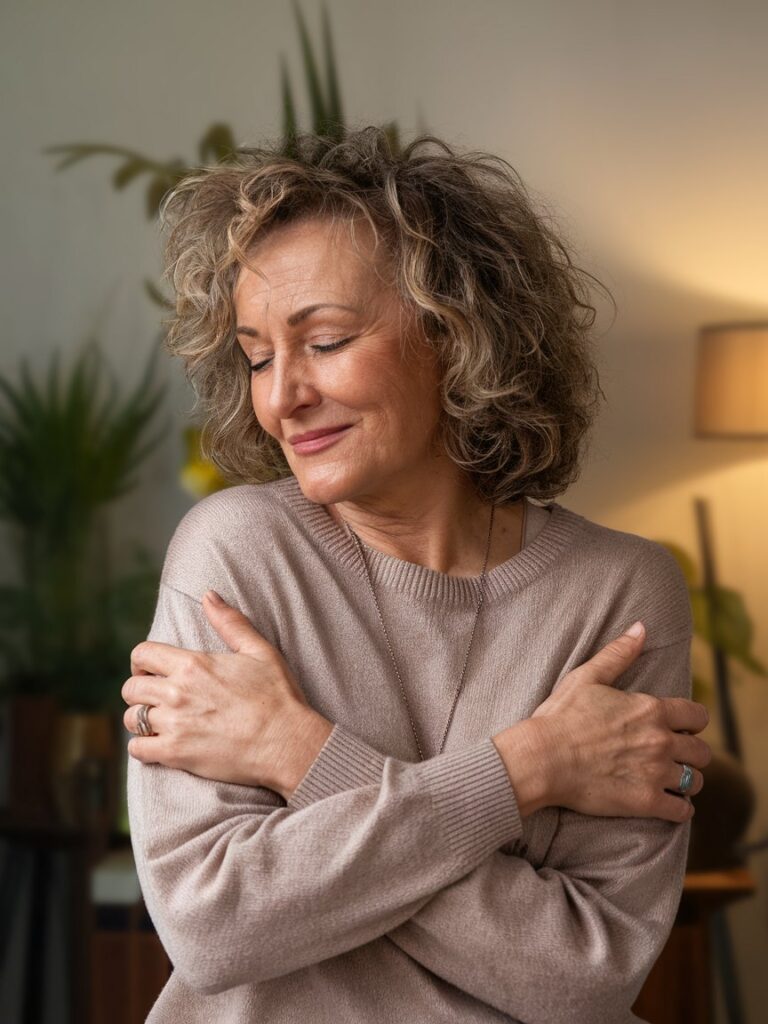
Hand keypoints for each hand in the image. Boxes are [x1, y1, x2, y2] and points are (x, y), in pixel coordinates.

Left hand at [122, 590, 333, 797]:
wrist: (287, 742)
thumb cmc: (277, 696)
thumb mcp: (259, 651)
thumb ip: (230, 622)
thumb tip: (208, 595)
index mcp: (193, 664)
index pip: (142, 654)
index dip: (142, 662)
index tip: (151, 670)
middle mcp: (177, 692)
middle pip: (131, 688)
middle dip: (139, 691)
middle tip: (156, 698)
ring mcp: (174, 724)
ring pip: (131, 719)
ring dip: (141, 720)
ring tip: (158, 722)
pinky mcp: (176, 754)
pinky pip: (138, 749)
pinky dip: (142, 747)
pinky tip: (158, 744)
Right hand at [493, 622, 710, 821]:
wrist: (542, 758)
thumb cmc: (561, 716)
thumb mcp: (588, 677)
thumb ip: (619, 653)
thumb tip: (641, 627)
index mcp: (651, 709)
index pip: (697, 716)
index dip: (692, 722)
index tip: (682, 728)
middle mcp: (660, 741)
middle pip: (701, 752)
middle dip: (691, 753)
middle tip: (677, 756)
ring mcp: (655, 773)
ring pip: (694, 781)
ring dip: (686, 781)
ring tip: (672, 781)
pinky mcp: (645, 802)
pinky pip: (681, 810)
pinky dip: (679, 809)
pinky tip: (669, 805)